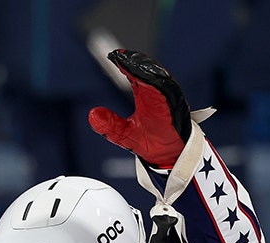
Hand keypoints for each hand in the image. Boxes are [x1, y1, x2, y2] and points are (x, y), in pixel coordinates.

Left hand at [88, 50, 190, 168]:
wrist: (170, 159)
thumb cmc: (152, 143)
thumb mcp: (124, 134)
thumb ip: (109, 125)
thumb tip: (93, 115)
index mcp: (146, 97)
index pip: (135, 75)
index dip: (125, 64)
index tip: (113, 56)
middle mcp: (158, 95)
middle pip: (147, 72)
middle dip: (135, 61)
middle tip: (121, 55)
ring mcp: (168, 100)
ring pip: (159, 79)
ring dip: (146, 69)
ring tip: (132, 61)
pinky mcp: (176, 108)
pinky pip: (168, 91)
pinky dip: (159, 82)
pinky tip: (148, 76)